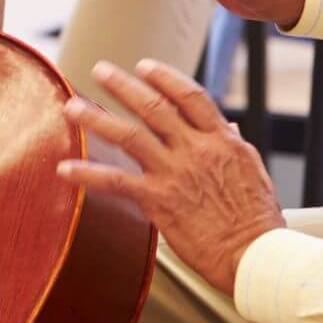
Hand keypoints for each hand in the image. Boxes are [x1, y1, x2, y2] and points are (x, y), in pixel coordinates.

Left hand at [59, 59, 283, 295]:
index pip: (190, 96)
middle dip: (123, 85)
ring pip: (129, 135)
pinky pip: (115, 181)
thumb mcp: (253, 172)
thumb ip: (234, 145)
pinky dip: (87, 173)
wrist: (256, 255)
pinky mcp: (159, 199)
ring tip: (72, 106)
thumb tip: (229, 126)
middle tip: (100, 70)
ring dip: (96, 118)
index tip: (144, 66)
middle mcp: (196, 149)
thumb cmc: (259, 220)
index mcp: (222, 140)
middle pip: (154, 106)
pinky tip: (64, 168)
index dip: (165, 77)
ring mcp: (175, 172)